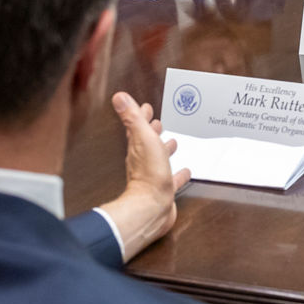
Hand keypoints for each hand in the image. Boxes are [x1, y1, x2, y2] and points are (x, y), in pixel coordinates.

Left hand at [96, 92, 189, 260]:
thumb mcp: (142, 138)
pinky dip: (178, 174)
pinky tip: (184, 172)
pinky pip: (173, 178)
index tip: (146, 108)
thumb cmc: (148, 173)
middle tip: (159, 123)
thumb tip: (119, 97)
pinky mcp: (165, 189)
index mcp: (138, 147)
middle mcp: (144, 161)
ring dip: (165, 150)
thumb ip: (132, 117)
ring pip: (160, 159)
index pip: (138, 127)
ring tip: (173, 143)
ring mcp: (154, 175)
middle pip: (148, 142)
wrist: (152, 206)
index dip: (142, 116)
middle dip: (154, 132)